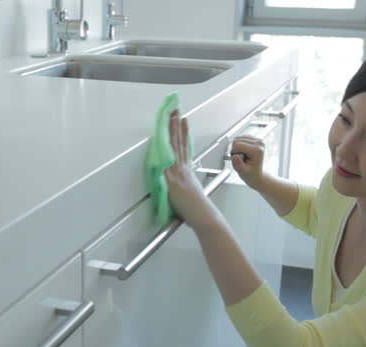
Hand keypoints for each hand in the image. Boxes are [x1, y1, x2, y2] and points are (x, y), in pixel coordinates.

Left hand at [164, 109, 219, 231]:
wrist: (204, 217)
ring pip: (173, 147)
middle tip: (176, 111)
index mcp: (186, 172)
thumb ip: (182, 187)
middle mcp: (183, 169)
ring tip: (172, 116)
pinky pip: (167, 159)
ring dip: (172, 130)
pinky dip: (165, 147)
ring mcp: (177, 173)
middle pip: (178, 143)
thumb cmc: (197, 211)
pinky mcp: (172, 180)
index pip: (183, 148)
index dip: (183, 133)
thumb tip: (178, 186)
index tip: (182, 121)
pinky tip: (161, 136)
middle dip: (176, 126)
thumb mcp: (189, 195)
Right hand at [230, 135, 266, 190]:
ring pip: (238, 138)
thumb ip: (238, 165)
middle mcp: (259, 143)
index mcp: (257, 150)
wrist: (257, 174)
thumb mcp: (243, 172)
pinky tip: (244, 152)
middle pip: (237, 140)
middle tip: (241, 159)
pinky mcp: (255, 139)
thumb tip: (234, 156)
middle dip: (235, 150)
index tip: (238, 160)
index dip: (234, 153)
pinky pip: (241, 138)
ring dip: (237, 147)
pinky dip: (240, 145)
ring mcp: (258, 140)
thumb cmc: (251, 174)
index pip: (237, 145)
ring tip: (242, 156)